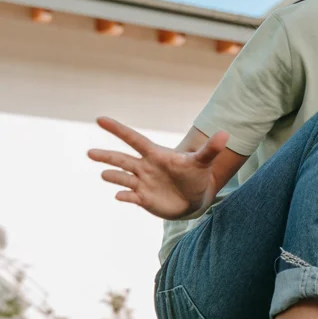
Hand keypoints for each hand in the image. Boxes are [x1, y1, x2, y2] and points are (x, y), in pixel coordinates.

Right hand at [88, 117, 228, 219]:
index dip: (118, 130)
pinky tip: (121, 195)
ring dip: (113, 176)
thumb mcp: (203, 162)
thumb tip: (227, 134)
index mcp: (155, 154)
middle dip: (106, 156)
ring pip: (121, 177)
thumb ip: (211, 149)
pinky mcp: (143, 199)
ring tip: (105, 174)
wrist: (194, 199)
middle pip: (121, 159)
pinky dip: (124, 196)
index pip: (134, 139)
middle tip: (90, 153)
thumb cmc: (196, 176)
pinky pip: (129, 196)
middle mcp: (144, 167)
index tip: (100, 119)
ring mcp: (142, 183)